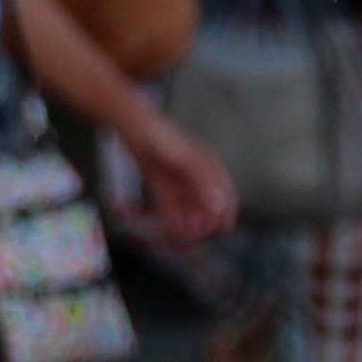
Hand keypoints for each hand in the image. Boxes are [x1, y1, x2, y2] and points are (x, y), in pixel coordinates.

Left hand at [118, 116, 236, 242]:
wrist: (134, 130)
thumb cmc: (162, 137)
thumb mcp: (186, 158)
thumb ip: (202, 181)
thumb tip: (217, 203)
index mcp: (209, 167)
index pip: (226, 193)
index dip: (227, 211)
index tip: (224, 227)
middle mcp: (197, 178)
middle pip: (208, 206)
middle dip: (204, 220)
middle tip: (198, 231)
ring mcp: (180, 184)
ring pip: (190, 210)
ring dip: (188, 223)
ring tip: (182, 231)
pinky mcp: (163, 189)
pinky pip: (172, 209)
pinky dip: (172, 219)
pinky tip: (169, 225)